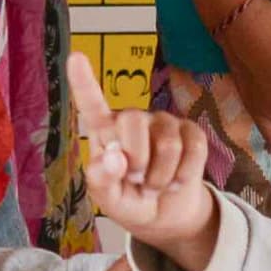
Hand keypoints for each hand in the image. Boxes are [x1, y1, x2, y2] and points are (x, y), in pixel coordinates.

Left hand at [66, 50, 219, 270]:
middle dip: (137, 163)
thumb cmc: (128, 199)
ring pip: (168, 144)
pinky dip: (184, 176)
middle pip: (133, 123)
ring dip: (161, 178)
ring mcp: (163, 122)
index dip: (84, 81)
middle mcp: (133, 119)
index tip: (76, 57)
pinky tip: (176, 181)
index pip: (91, 103)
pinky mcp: (191, 131)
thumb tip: (116, 158)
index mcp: (104, 131)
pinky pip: (194, 149)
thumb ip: (102, 180)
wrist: (164, 214)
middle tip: (136, 182)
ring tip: (154, 185)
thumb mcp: (107, 198)